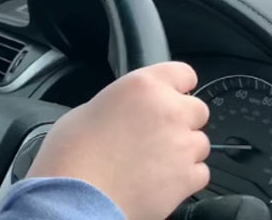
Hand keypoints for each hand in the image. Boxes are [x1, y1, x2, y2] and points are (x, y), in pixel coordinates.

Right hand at [27, 62, 210, 219]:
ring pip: (200, 143)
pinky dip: (184, 176)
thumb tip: (126, 114)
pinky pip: (199, 172)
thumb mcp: (87, 112)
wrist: (75, 198)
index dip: (177, 86)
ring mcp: (182, 145)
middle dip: (181, 120)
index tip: (173, 93)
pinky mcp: (188, 178)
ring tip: (152, 161)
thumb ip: (119, 106)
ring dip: (183, 150)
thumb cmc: (71, 156)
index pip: (182, 73)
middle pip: (197, 109)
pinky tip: (158, 179)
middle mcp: (168, 110)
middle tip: (155, 134)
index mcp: (141, 86)